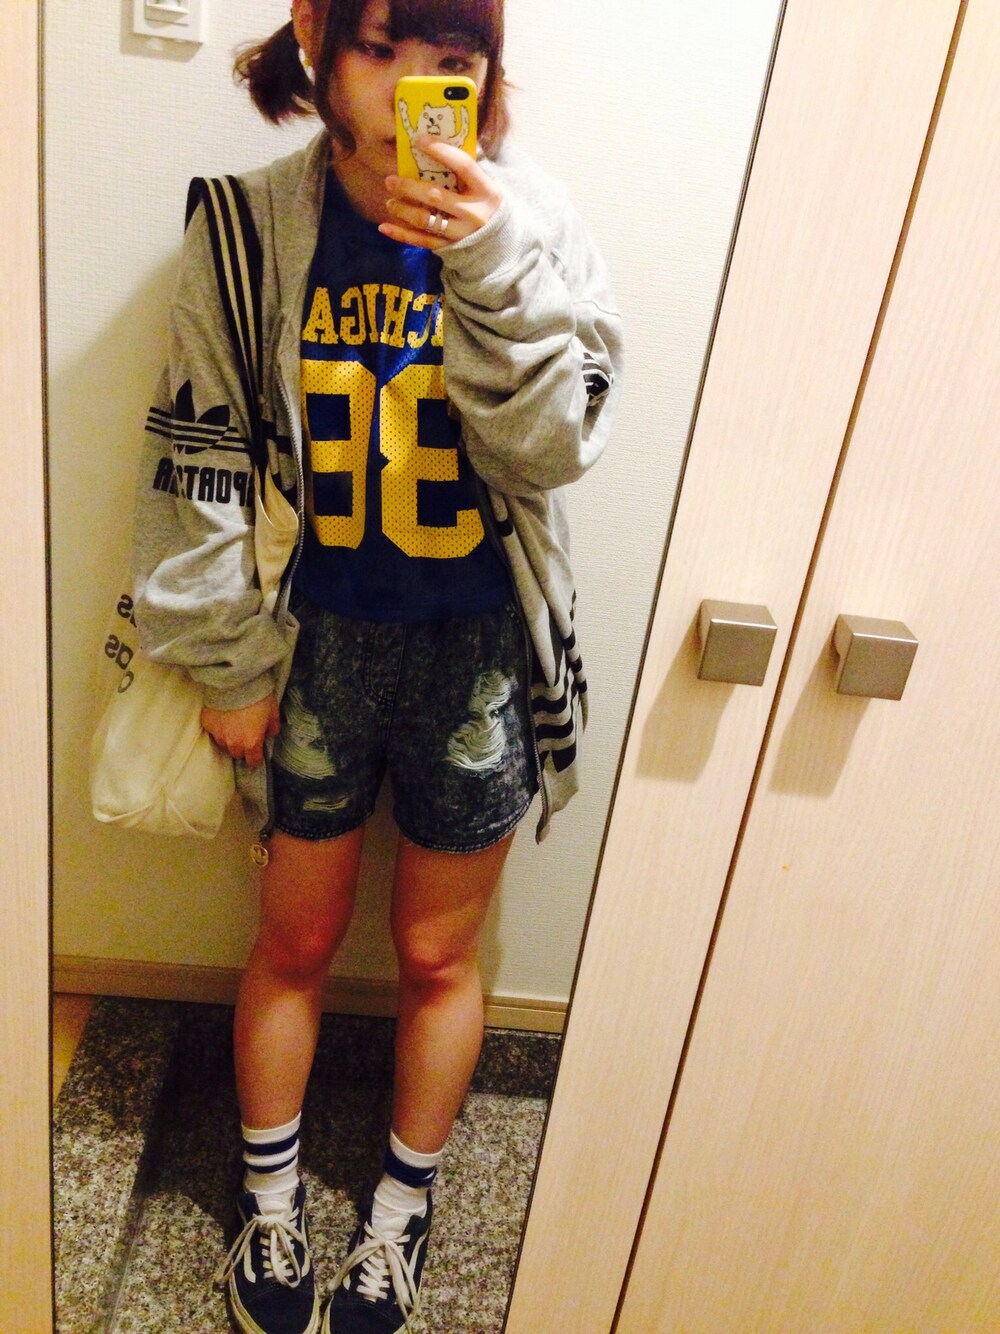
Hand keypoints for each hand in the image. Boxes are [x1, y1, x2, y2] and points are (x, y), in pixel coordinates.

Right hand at [200, 694, 279, 767]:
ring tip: (233, 724)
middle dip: (241, 748)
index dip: (256, 758)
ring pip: (223, 744)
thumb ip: (272, 729)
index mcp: (251, 743)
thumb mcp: (274, 713)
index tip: (256, 753)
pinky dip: (218, 726)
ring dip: (229, 738)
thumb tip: (267, 735)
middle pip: (237, 754)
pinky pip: (213, 731)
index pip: (253, 761)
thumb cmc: (258, 697)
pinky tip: (223, 715)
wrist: (236, 681)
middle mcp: (233, 743)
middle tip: (245, 734)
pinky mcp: (207, 724)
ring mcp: (218, 734)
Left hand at [380, 137, 502, 250]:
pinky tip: (384, 227)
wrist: (500, 243)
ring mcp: (461, 233)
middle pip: (436, 196)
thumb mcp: (484, 186)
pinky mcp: (450, 247)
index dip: (441, 151)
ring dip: (403, 209)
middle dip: (410, 187)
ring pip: (426, 220)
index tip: (419, 140)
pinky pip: (422, 241)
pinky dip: (401, 235)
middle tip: (391, 180)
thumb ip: (465, 170)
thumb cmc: (485, 204)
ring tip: (390, 202)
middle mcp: (474, 213)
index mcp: (486, 190)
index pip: (463, 166)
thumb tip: (435, 143)